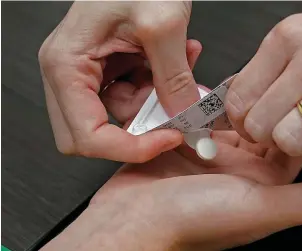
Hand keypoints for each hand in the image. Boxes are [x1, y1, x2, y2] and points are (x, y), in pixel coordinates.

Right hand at [38, 1, 200, 162]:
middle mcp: (71, 72)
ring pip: (122, 115)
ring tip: (182, 67)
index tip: (168, 139)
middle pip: (96, 133)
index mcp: (65, 63)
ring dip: (158, 100)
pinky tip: (177, 60)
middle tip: (173, 110)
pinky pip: (135, 95)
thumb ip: (174, 77)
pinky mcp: (111, 69)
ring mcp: (91, 72)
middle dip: (141, 127)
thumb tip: (183, 117)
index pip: (85, 136)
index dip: (128, 148)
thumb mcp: (163, 24)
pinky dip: (159, 86)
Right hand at [41, 87, 301, 250]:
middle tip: (270, 78)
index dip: (298, 118)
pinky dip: (207, 103)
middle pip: (262, 127)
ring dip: (236, 101)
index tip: (301, 94)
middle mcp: (239, 170)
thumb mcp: (259, 208)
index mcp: (262, 185)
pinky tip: (210, 91)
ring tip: (242, 81)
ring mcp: (211, 155)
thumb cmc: (191, 221)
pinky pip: (203, 116)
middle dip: (266, 103)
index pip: (292, 144)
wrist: (132, 220)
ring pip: (232, 119)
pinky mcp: (186, 145)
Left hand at [226, 2, 301, 182]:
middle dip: (266, 136)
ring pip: (292, 141)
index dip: (240, 121)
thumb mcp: (301, 30)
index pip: (238, 99)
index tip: (252, 122)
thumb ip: (269, 64)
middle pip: (260, 125)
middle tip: (282, 128)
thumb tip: (239, 97)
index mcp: (289, 38)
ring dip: (299, 148)